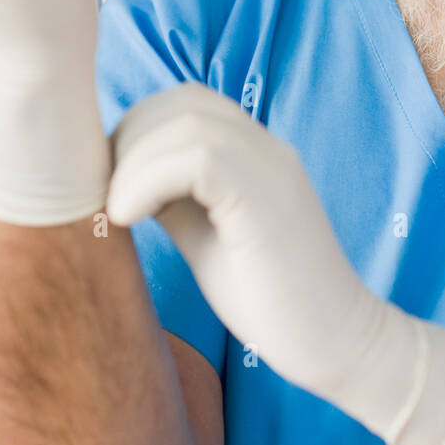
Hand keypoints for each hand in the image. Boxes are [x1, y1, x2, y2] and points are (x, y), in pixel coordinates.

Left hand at [106, 82, 444, 444]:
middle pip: (181, 102)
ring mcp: (272, 165)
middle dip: (129, 140)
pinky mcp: (268, 196)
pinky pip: (199, 158)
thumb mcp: (205, 232)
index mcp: (253, 149)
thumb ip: (172, 195)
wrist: (338, 343)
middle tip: (107, 197)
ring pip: (187, 121)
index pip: (184, 103)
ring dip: (133, 162)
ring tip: (116, 213)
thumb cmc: (269, 298)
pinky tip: (128, 218)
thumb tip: (114, 176)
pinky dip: (148, 180)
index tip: (111, 185)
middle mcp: (265, 145)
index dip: (136, 132)